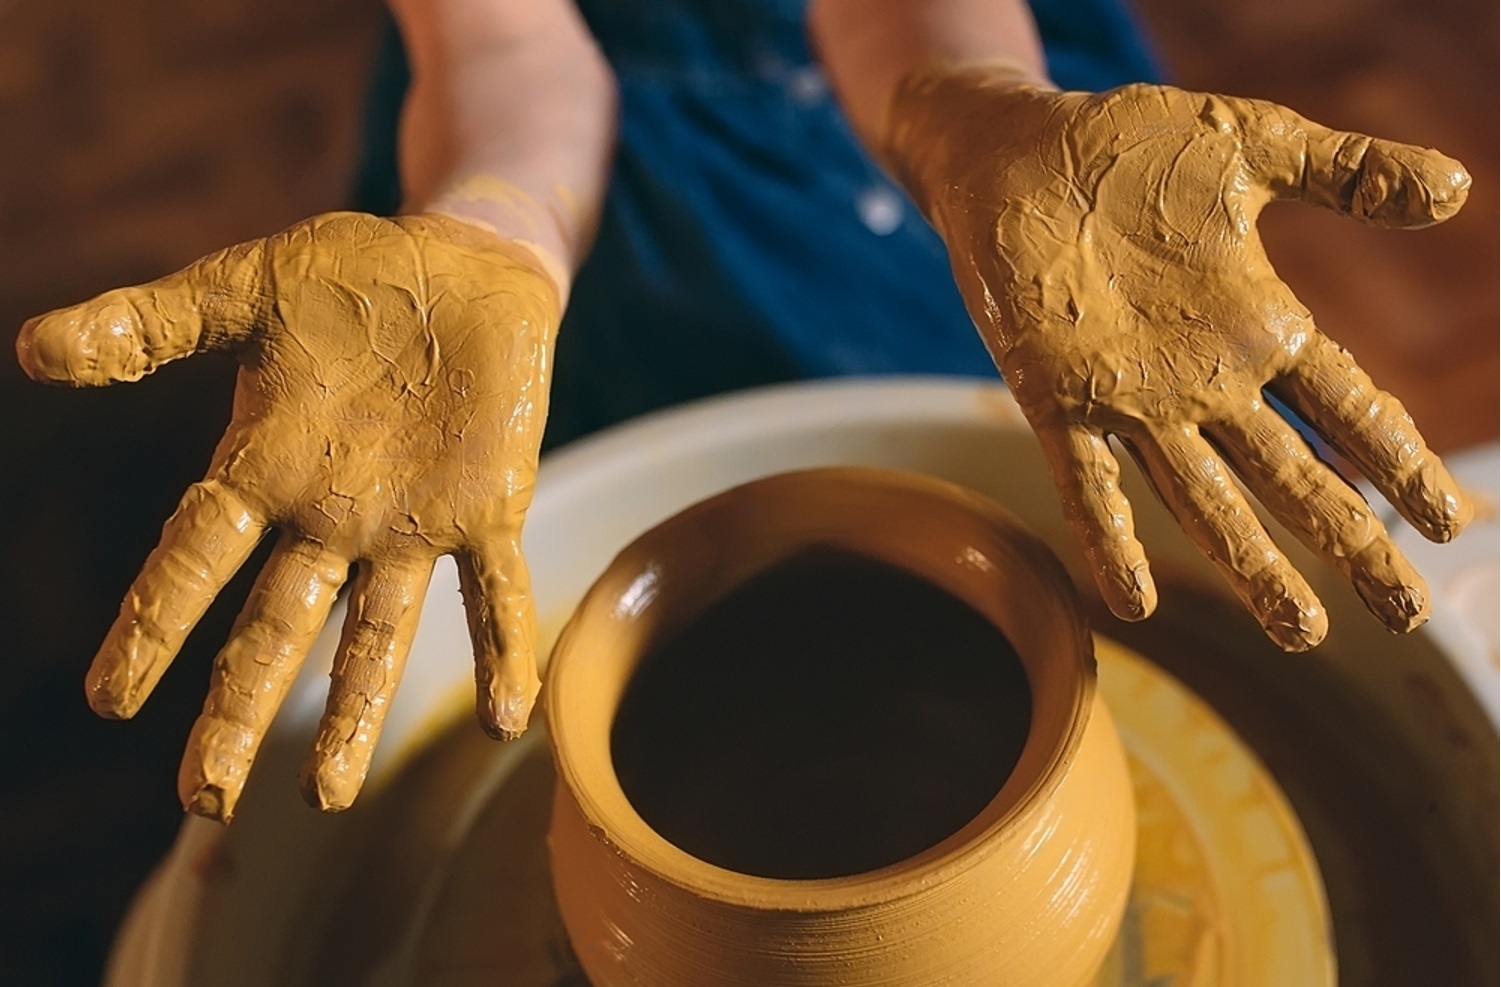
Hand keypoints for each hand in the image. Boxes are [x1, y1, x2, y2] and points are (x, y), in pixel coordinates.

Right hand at [16, 212, 559, 819]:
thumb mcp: (243, 291)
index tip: (110, 699)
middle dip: (240, 710)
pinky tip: (505, 718)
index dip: (153, 625)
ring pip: (377, 633)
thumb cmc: (347, 279)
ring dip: (355, 711)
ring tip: (326, 797)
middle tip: (207, 802)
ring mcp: (410, 523)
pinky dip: (501, 647)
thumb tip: (35, 348)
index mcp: (265, 469)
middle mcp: (331, 517)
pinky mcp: (488, 509)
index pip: (194, 560)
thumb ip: (151, 324)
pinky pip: (492, 590)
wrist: (460, 264)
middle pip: (275, 628)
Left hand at [887, 66, 1472, 649]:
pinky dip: (1109, 538)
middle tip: (1403, 612)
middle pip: (1291, 475)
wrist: (1020, 154)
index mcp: (1257, 325)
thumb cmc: (1132, 149)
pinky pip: (1088, 483)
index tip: (1450, 522)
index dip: (1398, 463)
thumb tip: (1455, 187)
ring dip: (1249, 564)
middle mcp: (1203, 380)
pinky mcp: (1058, 399)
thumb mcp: (1254, 151)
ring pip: (1203, 499)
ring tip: (1301, 634)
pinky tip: (1131, 600)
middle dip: (1347, 540)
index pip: (1347, 406)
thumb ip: (1345, 173)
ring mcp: (1130, 398)